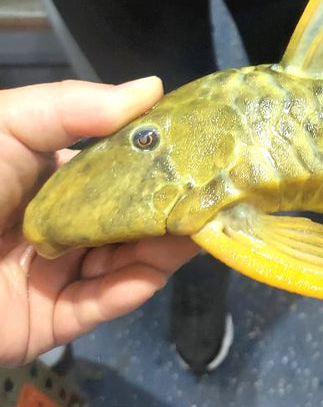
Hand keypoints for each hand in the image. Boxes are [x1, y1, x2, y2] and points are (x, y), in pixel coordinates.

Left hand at [0, 77, 199, 366]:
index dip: (163, 160)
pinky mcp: (51, 320)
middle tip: (217, 194)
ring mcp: (58, 274)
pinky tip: (152, 270)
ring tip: (201, 230)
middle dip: (173, 206)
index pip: (121, 169)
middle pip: (132, 217)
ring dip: (163, 248)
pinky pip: (101, 305)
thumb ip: (74, 105)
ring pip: (126, 261)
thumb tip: (153, 86)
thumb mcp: (7, 126)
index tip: (205, 149)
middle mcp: (63, 224)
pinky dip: (130, 289)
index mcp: (53, 178)